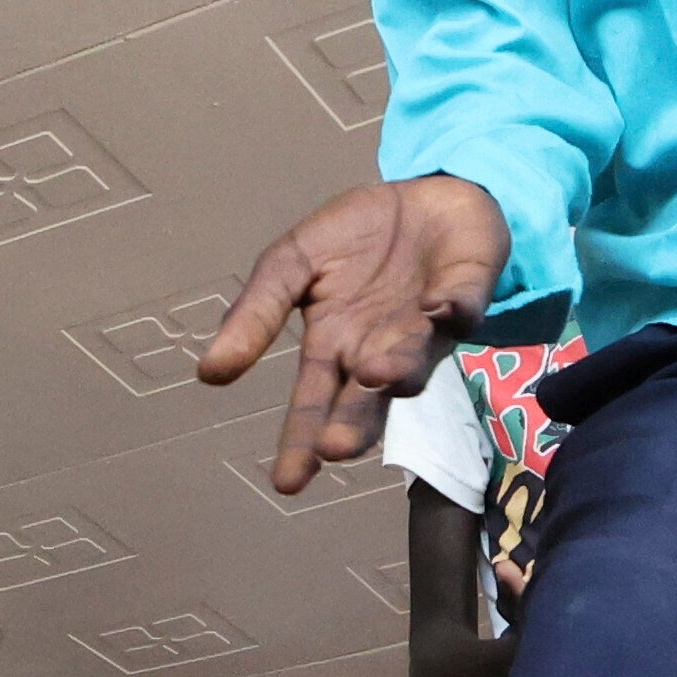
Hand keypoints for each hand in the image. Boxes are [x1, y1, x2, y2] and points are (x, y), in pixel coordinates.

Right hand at [198, 177, 513, 495]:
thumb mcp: (290, 263)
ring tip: (377, 376)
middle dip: (354, 424)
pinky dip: (455, 309)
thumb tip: (209, 372)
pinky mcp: (468, 292)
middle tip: (336, 447)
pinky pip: (464, 305)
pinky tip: (439, 310)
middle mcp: (382, 350)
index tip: (287, 481)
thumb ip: (256, 313)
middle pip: (367, 400)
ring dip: (399, 370)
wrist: (421, 195)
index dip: (301, 440)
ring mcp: (428, 328)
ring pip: (416, 361)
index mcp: (335, 346)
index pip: (315, 403)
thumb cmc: (355, 238)